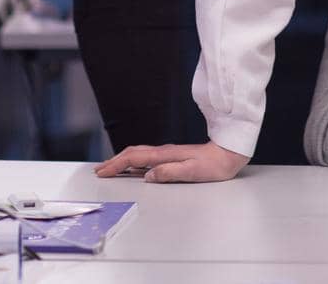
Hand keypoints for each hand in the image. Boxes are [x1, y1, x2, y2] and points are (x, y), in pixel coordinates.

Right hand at [94, 141, 249, 183]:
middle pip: (133, 154)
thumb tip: (148, 175)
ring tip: (110, 168)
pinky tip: (132, 168)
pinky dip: (133, 162)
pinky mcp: (172, 157)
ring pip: (138, 155)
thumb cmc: (213, 165)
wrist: (228, 154)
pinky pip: (146, 158)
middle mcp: (164, 152)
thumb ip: (170, 172)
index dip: (116, 165)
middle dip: (114, 161)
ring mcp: (168, 153)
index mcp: (166, 155)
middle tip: (99, 170)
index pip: (134, 159)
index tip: (103, 172)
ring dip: (122, 160)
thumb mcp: (192, 172)